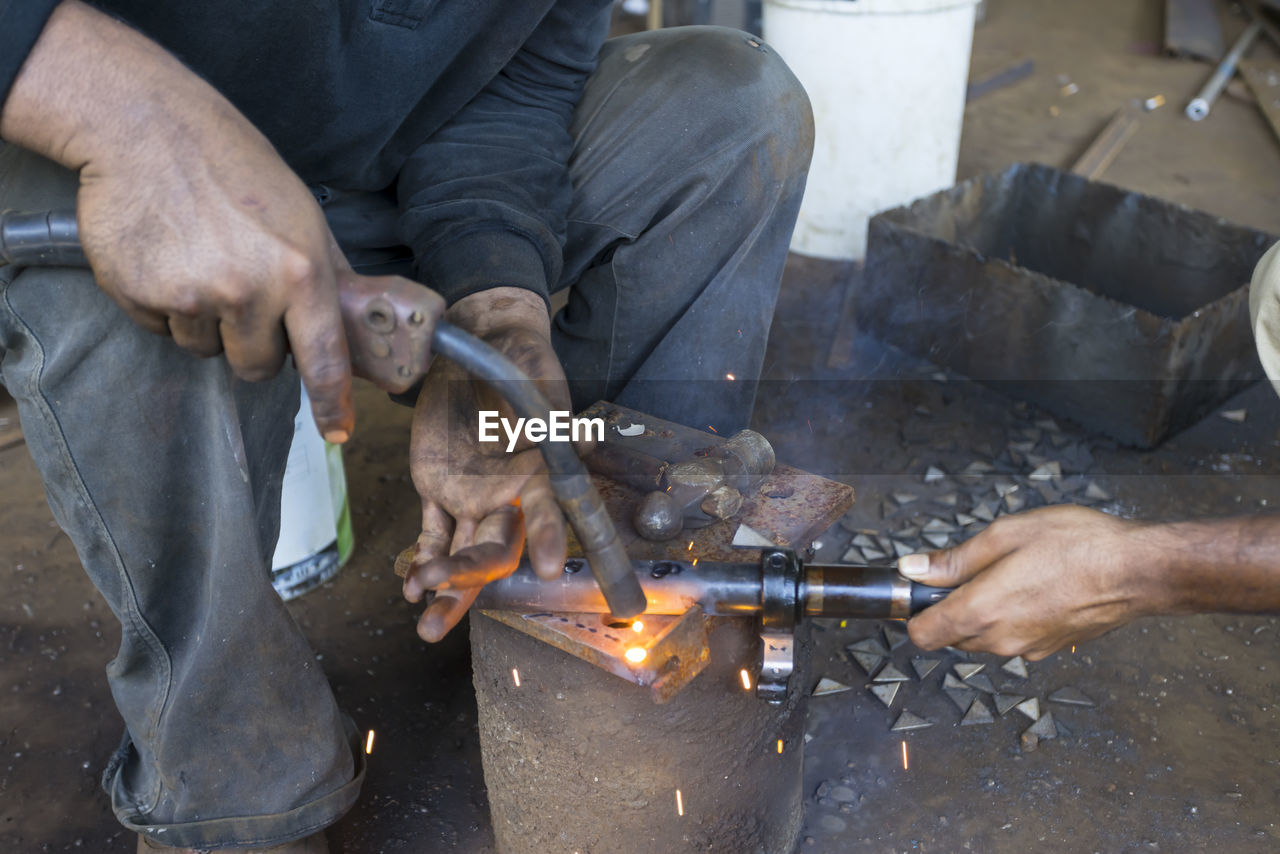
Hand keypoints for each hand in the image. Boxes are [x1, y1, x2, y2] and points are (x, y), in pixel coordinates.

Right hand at [0, 2, 353, 440]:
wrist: (148, 129)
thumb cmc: (236, 167)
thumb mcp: (304, 216)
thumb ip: (328, 275)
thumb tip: (357, 326)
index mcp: (302, 271)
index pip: (325, 358)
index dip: (334, 402)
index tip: (339, 431)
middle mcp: (250, 291)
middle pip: (259, 367)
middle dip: (254, 343)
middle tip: (242, 293)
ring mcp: (193, 296)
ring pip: (206, 349)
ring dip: (205, 321)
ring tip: (198, 259)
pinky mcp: (142, 296)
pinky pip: (161, 329)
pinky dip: (163, 305)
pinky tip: (166, 257)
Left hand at [402, 287, 573, 640]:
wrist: (476, 347)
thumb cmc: (517, 360)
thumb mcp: (535, 376)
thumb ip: (549, 408)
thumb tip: (574, 435)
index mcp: (538, 472)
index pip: (547, 511)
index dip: (549, 536)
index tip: (548, 566)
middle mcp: (508, 495)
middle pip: (496, 548)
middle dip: (473, 577)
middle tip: (442, 591)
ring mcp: (471, 497)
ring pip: (462, 554)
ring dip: (447, 588)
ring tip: (425, 619)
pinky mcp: (437, 489)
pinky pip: (431, 534)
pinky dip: (422, 561)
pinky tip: (411, 590)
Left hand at [901, 505, 1158, 659]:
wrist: (1138, 571)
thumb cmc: (1076, 545)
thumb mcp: (1005, 535)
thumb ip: (954, 559)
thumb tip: (913, 569)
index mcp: (982, 612)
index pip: (923, 636)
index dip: (915, 612)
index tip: (921, 589)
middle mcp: (1001, 640)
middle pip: (952, 635)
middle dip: (952, 606)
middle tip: (977, 569)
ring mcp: (1027, 648)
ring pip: (983, 637)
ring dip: (984, 611)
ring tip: (1012, 572)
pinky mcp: (1048, 648)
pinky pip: (1012, 637)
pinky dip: (1012, 617)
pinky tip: (1034, 587)